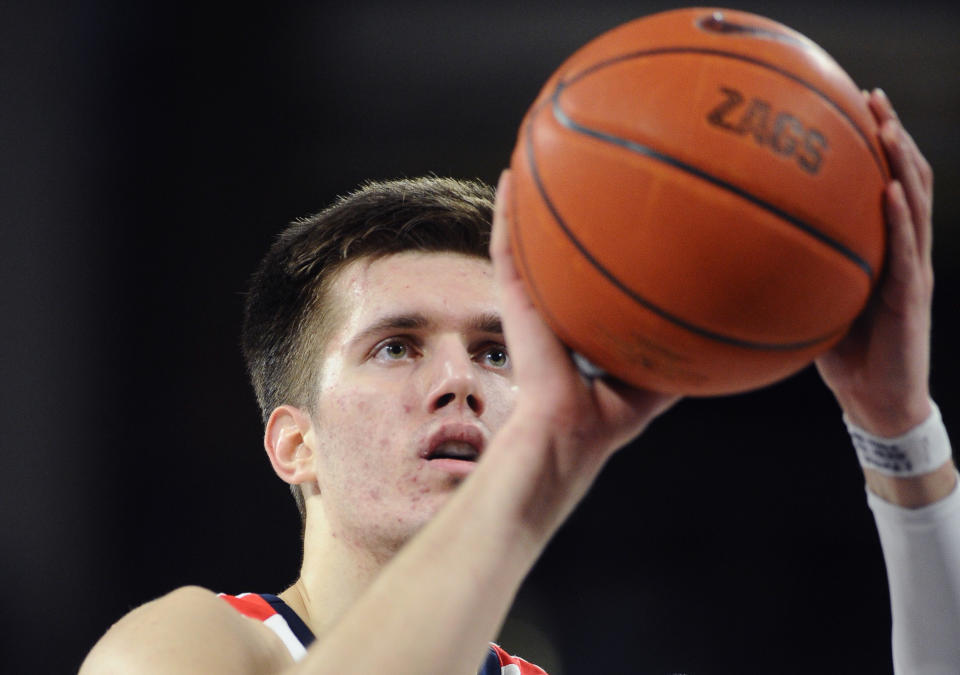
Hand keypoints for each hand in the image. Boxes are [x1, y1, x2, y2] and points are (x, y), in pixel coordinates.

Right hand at [490, 170, 678, 488]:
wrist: (571, 431)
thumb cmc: (614, 414)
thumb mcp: (665, 375)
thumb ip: (694, 348)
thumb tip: (740, 321)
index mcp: (590, 316)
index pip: (596, 266)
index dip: (611, 233)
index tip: (632, 197)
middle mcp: (561, 301)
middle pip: (562, 242)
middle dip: (573, 202)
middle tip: (587, 159)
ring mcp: (534, 298)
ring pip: (529, 236)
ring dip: (533, 196)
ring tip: (541, 150)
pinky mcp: (514, 301)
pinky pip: (506, 249)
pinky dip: (505, 213)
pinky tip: (511, 176)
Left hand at [815, 89, 933, 436]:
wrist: (876, 401)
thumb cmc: (843, 354)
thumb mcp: (812, 304)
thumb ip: (790, 274)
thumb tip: (735, 253)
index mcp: (881, 249)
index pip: (883, 184)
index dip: (874, 146)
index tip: (851, 105)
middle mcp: (902, 251)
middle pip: (906, 179)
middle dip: (892, 134)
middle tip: (871, 95)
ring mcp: (913, 270)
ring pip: (917, 204)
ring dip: (903, 162)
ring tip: (886, 125)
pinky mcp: (912, 296)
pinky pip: (908, 251)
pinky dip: (902, 218)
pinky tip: (891, 190)